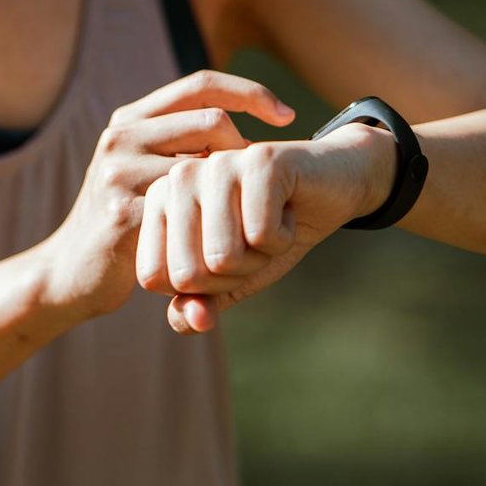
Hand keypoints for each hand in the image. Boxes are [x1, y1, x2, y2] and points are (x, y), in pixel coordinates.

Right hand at [36, 70, 297, 322]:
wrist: (70, 274)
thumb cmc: (122, 222)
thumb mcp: (141, 171)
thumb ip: (175, 143)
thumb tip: (236, 118)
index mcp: (129, 119)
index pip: (202, 83)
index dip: (251, 92)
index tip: (287, 116)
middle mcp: (120, 136)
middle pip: (212, 120)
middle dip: (246, 152)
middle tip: (255, 188)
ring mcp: (118, 173)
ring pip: (207, 164)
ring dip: (234, 190)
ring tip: (239, 217)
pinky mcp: (124, 213)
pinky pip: (193, 207)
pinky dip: (218, 222)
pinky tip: (221, 242)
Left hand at [135, 123, 394, 333]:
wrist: (330, 189)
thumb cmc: (269, 232)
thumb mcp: (230, 279)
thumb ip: (198, 306)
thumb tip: (190, 324)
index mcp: (157, 202)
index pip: (155, 278)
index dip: (200, 287)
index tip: (225, 257)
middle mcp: (178, 178)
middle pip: (188, 274)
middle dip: (232, 275)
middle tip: (252, 241)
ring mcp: (217, 165)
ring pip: (223, 258)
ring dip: (259, 258)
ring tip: (269, 225)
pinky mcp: (259, 161)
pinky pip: (261, 237)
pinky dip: (284, 239)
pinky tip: (288, 211)